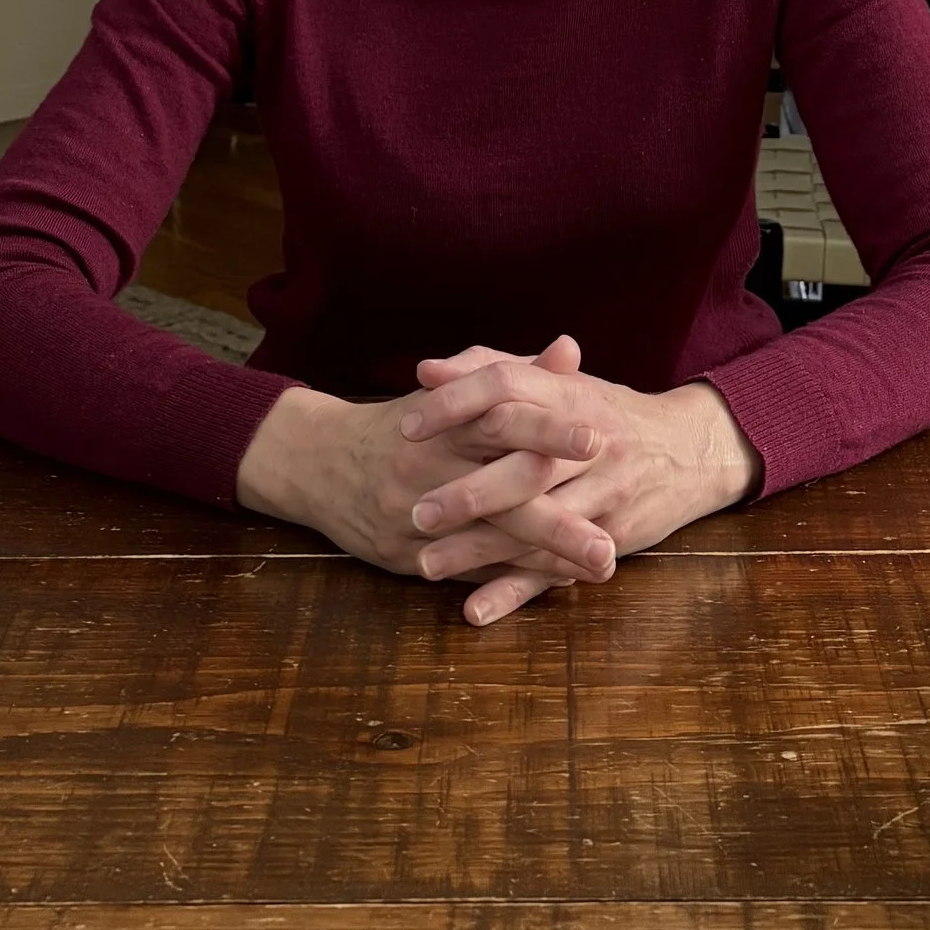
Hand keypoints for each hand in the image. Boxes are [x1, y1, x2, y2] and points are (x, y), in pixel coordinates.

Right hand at [235, 333, 615, 603]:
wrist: (319, 463)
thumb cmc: (404, 424)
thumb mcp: (452, 392)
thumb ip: (514, 374)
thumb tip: (571, 350)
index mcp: (444, 423)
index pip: (501, 420)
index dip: (549, 429)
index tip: (599, 438)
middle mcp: (428, 471)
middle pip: (500, 495)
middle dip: (558, 521)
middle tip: (610, 539)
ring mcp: (414, 519)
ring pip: (487, 543)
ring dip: (546, 558)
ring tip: (601, 565)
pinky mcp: (405, 557)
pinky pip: (466, 570)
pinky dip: (513, 576)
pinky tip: (559, 579)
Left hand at [398, 340, 759, 624]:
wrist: (690, 451)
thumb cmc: (605, 414)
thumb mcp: (560, 385)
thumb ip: (494, 371)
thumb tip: (425, 371)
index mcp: (571, 396)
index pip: (509, 387)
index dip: (458, 404)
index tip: (408, 425)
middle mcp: (591, 444)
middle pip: (527, 466)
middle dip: (471, 492)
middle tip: (416, 512)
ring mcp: (605, 495)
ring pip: (538, 526)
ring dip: (482, 551)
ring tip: (426, 564)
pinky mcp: (611, 539)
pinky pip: (558, 569)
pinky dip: (516, 591)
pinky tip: (475, 609)